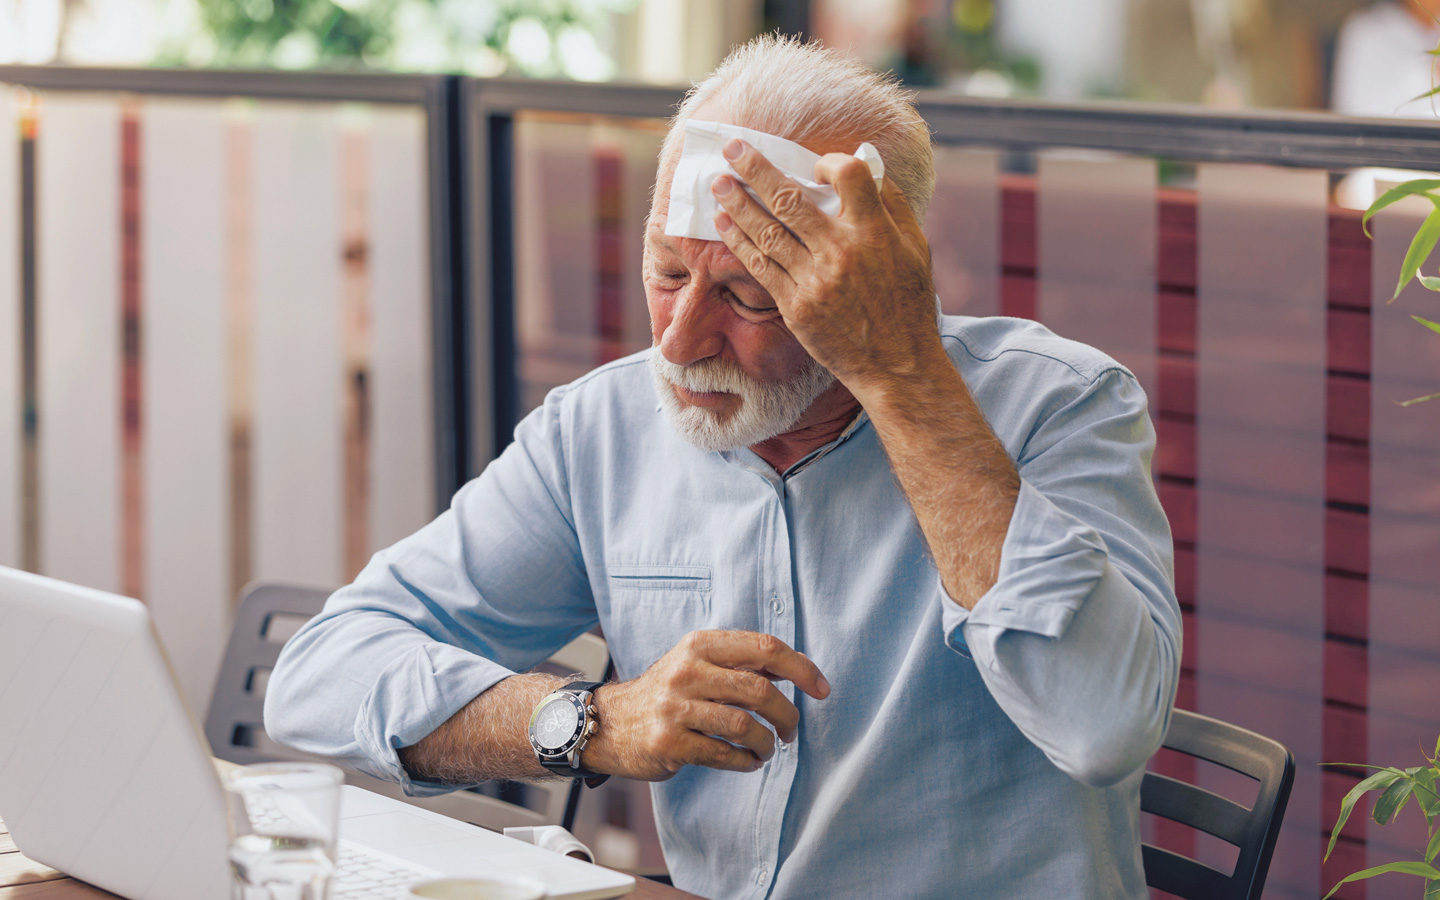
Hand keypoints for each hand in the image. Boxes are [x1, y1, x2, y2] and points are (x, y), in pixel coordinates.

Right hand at [582, 630, 829, 780]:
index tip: (821, 689)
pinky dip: (746, 762)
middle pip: (760, 690)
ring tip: (768, 749)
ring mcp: (675, 708)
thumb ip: (741, 665)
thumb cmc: (666, 692)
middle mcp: (687, 671)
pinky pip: (724, 755)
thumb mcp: (697, 663)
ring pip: (745, 725)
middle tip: (791, 730)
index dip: (801, 668)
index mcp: (700, 644)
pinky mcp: (669, 743)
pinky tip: (748, 762)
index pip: (764, 648)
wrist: (609, 723)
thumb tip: (797, 672)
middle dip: (787, 715)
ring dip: (767, 743)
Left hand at [711, 138, 942, 394]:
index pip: (848, 176)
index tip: (814, 164)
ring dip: (738, 202)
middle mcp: (842, 251)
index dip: (828, 161)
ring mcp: (815, 279)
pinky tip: (724, 223)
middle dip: (756, 168)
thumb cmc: (909, 306)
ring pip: (767, 230)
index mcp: (875, 232)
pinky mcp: (796, 306)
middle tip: (732, 147)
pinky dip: (740, 241)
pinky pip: (761, 266)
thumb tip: (870, 170)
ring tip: (718, 182)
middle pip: (790, 198)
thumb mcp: (917, 251)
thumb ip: (894, 207)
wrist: (897, 366)